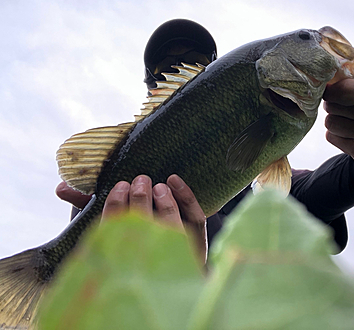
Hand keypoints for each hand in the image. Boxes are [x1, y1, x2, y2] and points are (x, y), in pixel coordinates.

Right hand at [56, 175, 207, 263]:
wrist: (165, 269)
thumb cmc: (130, 235)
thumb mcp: (108, 222)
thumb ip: (86, 204)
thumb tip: (61, 187)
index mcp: (121, 254)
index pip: (117, 230)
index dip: (117, 206)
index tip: (120, 186)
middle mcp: (149, 257)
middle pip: (146, 228)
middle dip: (141, 199)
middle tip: (139, 182)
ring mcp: (176, 252)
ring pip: (172, 226)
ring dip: (164, 202)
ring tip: (157, 186)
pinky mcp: (196, 244)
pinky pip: (195, 220)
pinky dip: (187, 198)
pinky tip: (174, 181)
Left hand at [323, 64, 353, 166]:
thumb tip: (334, 56)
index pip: (343, 90)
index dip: (330, 90)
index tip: (330, 89)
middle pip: (332, 106)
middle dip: (332, 104)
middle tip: (343, 105)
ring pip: (329, 122)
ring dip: (334, 119)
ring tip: (349, 119)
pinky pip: (331, 137)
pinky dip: (336, 134)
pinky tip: (351, 133)